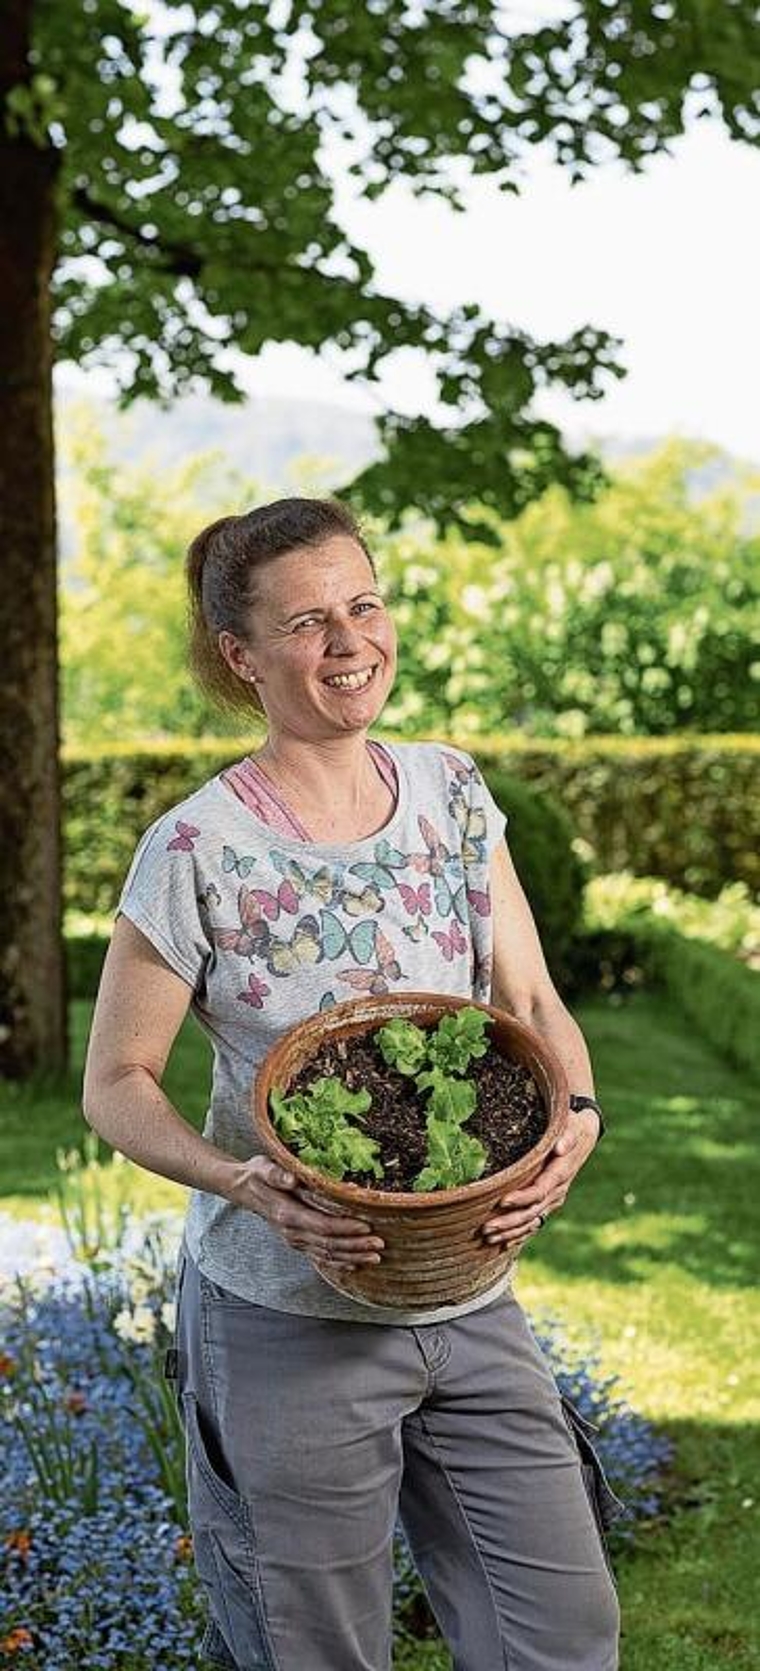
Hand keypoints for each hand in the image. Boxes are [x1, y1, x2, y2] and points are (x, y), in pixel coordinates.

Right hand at [226, 1156, 383, 1268]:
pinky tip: (355, 1265)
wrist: (244, 1189)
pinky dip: (339, 1263)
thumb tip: (292, 1179)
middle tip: (380, 1245)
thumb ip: (277, 1174)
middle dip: (356, 1246)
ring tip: (376, 1257)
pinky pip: (320, 1257)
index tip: (366, 1227)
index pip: (321, 1225)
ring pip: (327, 1255)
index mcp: (287, 1214)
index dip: (344, 1228)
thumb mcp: (264, 1167)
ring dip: (352, 1257)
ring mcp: (295, 1240)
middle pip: (329, 1244)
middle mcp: (292, 1232)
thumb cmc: (258, 1174)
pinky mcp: (298, 1242)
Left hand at [481, 1109, 599, 1249]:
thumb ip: (566, 1136)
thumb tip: (560, 1147)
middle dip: (509, 1222)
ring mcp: (554, 1199)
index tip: (501, 1201)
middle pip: (532, 1212)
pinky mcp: (549, 1202)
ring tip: (488, 1238)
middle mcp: (558, 1190)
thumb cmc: (572, 1125)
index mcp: (561, 1173)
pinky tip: (504, 1242)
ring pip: (532, 1221)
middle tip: (486, 1228)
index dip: (521, 1198)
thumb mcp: (571, 1124)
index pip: (539, 1191)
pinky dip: (520, 1234)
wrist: (583, 1134)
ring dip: (511, 1232)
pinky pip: (535, 1222)